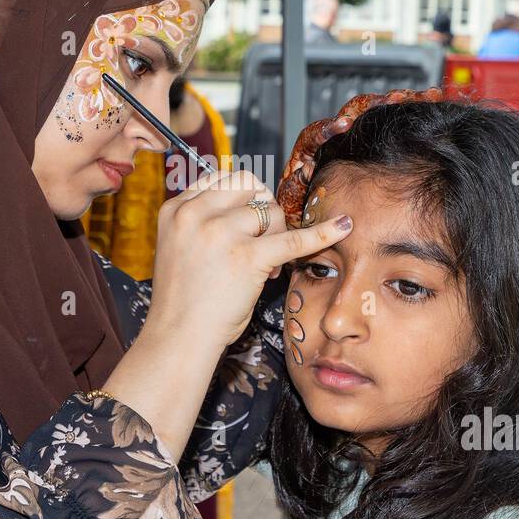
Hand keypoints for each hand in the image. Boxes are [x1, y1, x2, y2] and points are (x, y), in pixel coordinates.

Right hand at [145, 168, 351, 353]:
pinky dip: (323, 233)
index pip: (223, 179)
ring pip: (270, 210)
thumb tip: (252, 205)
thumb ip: (203, 222)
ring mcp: (219, 233)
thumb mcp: (179, 247)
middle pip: (249, 186)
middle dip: (263, 208)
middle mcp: (194, 214)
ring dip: (278, 233)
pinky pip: (294, 239)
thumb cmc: (184, 301)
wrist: (178, 339)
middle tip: (264, 240)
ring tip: (269, 265)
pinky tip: (343, 227)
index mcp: (176, 209)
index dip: (243, 198)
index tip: (249, 221)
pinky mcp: (246, 257)